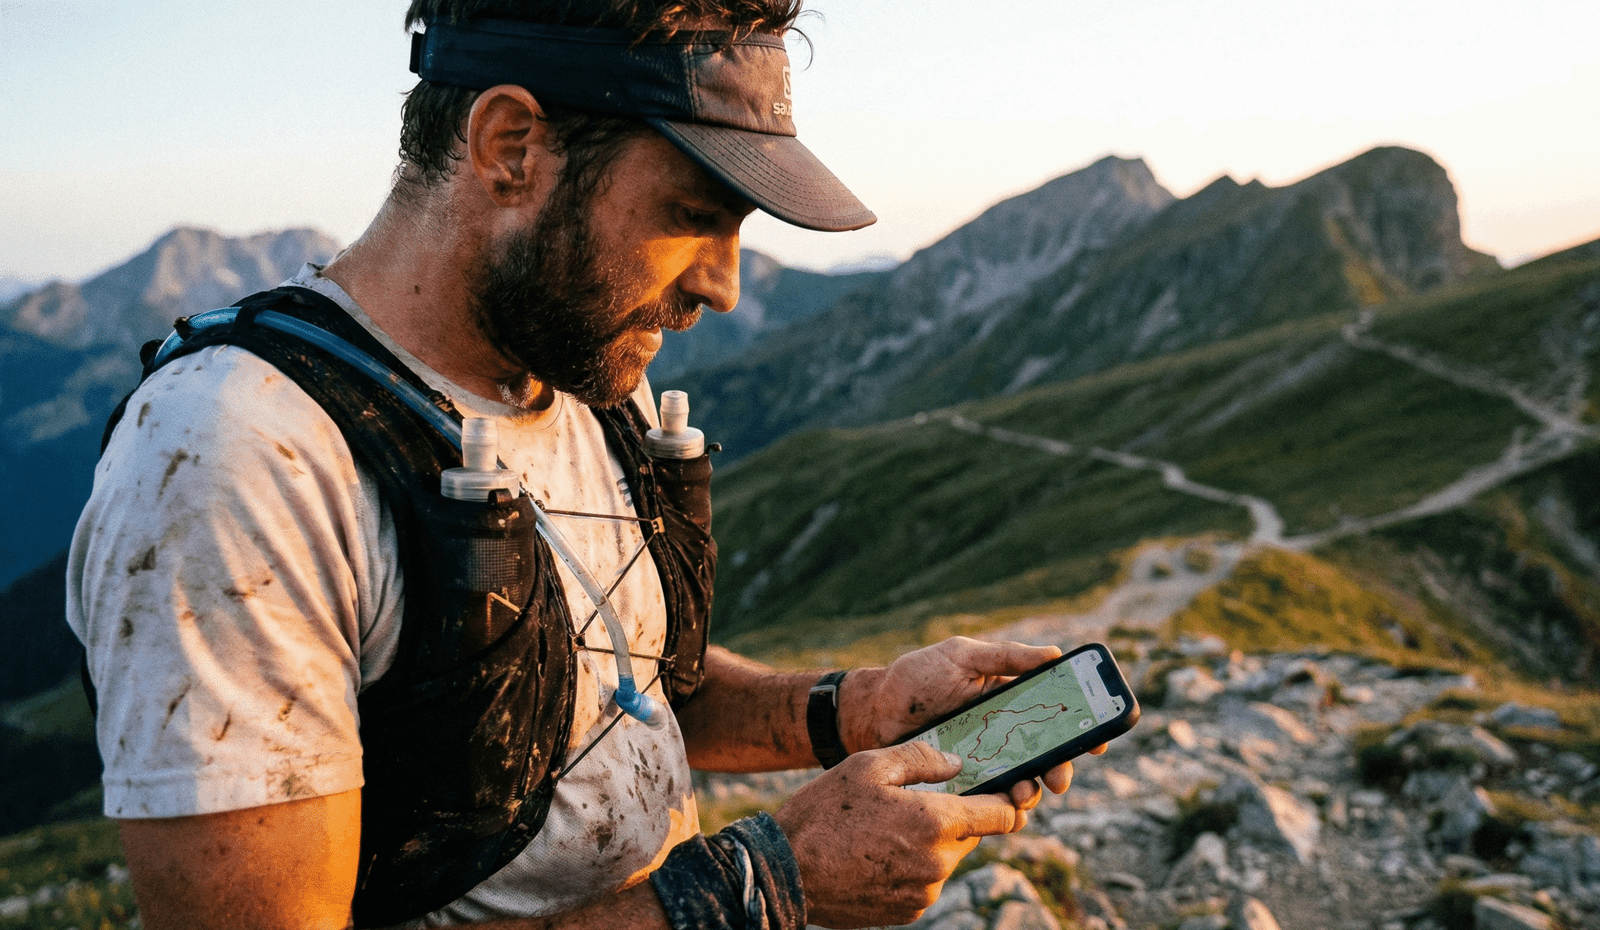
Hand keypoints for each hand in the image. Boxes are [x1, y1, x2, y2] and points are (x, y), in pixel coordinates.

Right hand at [774, 740, 1025, 928]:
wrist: (786, 873)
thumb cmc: (824, 813)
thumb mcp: (868, 766)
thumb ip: (921, 758)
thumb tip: (957, 764)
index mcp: (935, 823)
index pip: (1003, 814)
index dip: (1010, 798)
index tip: (1007, 788)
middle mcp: (938, 863)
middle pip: (972, 835)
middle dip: (957, 816)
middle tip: (919, 801)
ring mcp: (924, 892)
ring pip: (948, 859)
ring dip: (932, 842)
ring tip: (886, 828)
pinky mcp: (909, 912)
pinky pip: (926, 881)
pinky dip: (913, 865)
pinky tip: (878, 853)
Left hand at [839, 638, 1102, 803]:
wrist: (873, 711)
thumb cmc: (917, 677)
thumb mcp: (961, 656)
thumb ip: (1005, 657)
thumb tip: (1055, 654)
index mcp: (1010, 699)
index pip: (1055, 715)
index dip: (1081, 729)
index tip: (1098, 741)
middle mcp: (1004, 733)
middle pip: (1047, 755)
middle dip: (1061, 768)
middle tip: (1059, 779)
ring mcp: (986, 761)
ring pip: (1023, 782)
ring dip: (1031, 790)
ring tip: (1023, 794)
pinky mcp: (965, 784)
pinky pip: (991, 801)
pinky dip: (1002, 810)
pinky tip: (1005, 812)